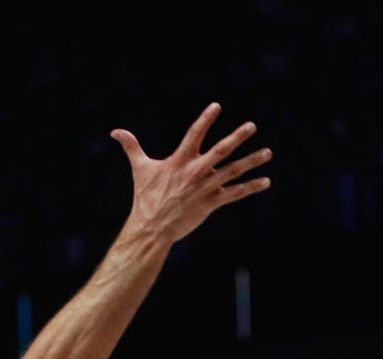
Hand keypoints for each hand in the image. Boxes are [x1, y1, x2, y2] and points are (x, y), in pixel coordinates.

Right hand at [112, 104, 271, 245]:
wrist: (152, 228)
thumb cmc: (145, 197)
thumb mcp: (139, 169)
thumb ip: (131, 146)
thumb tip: (114, 131)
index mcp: (179, 160)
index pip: (194, 134)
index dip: (205, 119)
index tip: (216, 106)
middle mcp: (195, 172)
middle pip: (221, 150)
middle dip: (237, 137)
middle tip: (252, 125)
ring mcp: (205, 188)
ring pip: (233, 171)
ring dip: (252, 161)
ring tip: (268, 152)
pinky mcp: (211, 203)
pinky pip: (235, 194)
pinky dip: (251, 187)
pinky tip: (266, 182)